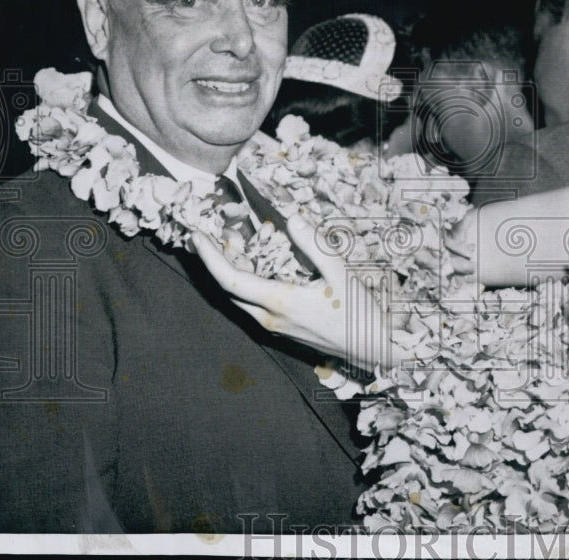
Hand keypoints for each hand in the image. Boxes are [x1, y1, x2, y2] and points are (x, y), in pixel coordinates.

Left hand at [191, 213, 392, 370]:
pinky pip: (251, 306)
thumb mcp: (341, 273)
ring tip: (222, 248)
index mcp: (280, 302)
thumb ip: (315, 245)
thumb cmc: (359, 313)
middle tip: (203, 237)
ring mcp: (275, 327)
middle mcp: (270, 318)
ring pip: (238, 301)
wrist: (372, 349)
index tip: (196, 236)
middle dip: (211, 263)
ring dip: (225, 275)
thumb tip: (292, 219)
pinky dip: (242, 285)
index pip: (231, 279)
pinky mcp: (282, 330)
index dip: (210, 257)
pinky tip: (251, 269)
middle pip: (227, 291)